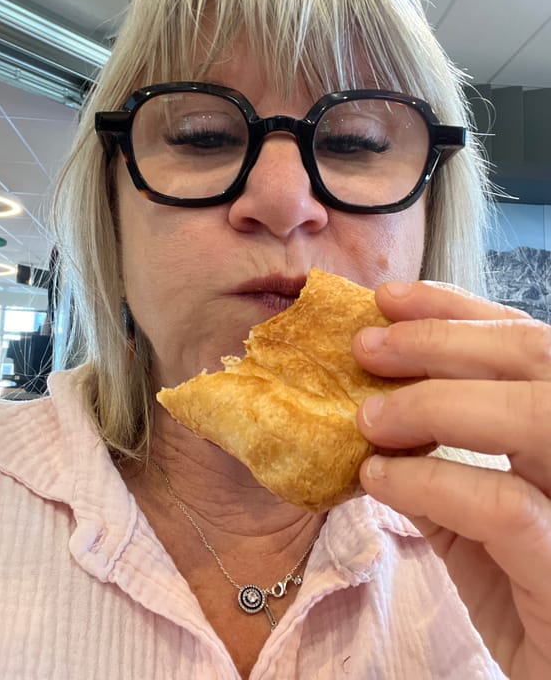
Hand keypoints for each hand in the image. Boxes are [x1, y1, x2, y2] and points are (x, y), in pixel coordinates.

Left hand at [352, 280, 550, 679]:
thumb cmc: (525, 599)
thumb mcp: (472, 521)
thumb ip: (435, 467)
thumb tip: (372, 415)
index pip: (527, 345)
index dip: (459, 311)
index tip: (389, 300)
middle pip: (537, 358)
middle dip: (443, 338)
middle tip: (366, 343)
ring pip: (537, 413)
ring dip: (441, 401)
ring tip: (369, 415)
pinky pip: (509, 507)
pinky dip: (435, 482)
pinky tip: (379, 481)